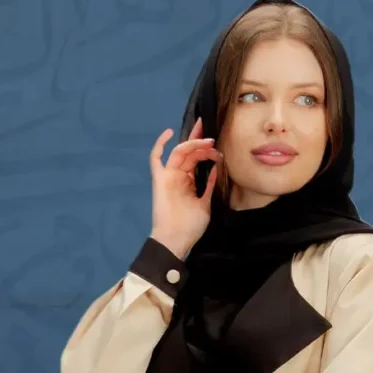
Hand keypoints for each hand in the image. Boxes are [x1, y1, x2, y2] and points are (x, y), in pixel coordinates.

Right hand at [150, 115, 221, 257]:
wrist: (176, 239)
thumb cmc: (190, 226)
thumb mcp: (206, 203)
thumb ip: (210, 186)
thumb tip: (216, 168)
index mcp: (189, 181)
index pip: (196, 158)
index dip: (205, 149)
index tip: (217, 145)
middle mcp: (178, 175)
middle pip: (188, 152)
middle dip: (200, 142)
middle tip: (213, 136)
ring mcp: (168, 175)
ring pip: (179, 152)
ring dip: (193, 144)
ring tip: (208, 143)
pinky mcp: (159, 179)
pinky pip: (155, 158)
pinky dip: (160, 144)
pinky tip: (169, 133)